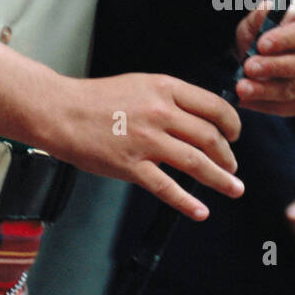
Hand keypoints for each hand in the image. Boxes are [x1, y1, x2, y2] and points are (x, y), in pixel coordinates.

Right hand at [60, 73, 242, 220]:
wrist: (60, 111)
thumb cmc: (97, 99)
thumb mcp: (140, 84)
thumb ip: (168, 99)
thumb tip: (198, 118)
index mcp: (163, 88)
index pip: (214, 107)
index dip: (232, 125)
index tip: (234, 136)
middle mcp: (159, 112)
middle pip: (210, 137)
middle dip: (228, 156)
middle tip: (231, 167)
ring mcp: (145, 140)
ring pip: (196, 163)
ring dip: (220, 179)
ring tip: (232, 188)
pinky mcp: (130, 166)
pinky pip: (167, 188)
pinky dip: (188, 202)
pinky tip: (200, 210)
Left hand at [234, 1, 294, 115]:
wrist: (259, 57)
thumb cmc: (262, 35)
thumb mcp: (256, 21)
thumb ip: (260, 15)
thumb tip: (266, 8)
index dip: (287, 39)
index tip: (261, 44)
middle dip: (275, 67)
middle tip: (248, 67)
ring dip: (266, 90)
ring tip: (242, 88)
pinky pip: (289, 108)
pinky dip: (264, 105)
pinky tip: (245, 100)